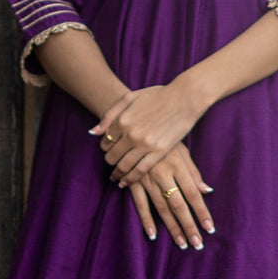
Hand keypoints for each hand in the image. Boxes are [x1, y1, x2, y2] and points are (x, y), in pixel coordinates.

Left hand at [90, 77, 206, 183]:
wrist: (184, 98)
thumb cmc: (157, 95)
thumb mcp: (129, 98)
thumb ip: (109, 115)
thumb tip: (93, 132)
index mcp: (122, 120)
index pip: (105, 142)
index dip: (105, 148)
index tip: (110, 151)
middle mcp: (131, 134)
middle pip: (112, 156)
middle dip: (110, 161)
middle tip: (113, 164)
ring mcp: (144, 144)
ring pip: (123, 166)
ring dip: (117, 173)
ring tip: (116, 177)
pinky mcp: (158, 152)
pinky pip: (139, 171)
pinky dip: (130, 179)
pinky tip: (125, 183)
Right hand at [124, 146, 214, 250]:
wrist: (133, 124)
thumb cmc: (162, 138)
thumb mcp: (181, 149)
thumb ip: (193, 171)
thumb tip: (207, 190)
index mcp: (178, 164)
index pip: (193, 193)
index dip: (202, 212)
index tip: (209, 228)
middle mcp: (163, 173)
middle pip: (179, 205)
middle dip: (189, 226)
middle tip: (197, 244)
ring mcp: (146, 178)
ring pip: (161, 208)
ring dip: (172, 227)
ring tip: (181, 243)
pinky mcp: (132, 181)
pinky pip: (140, 204)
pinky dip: (146, 220)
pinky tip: (153, 234)